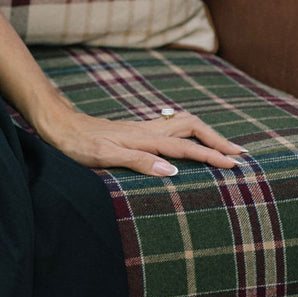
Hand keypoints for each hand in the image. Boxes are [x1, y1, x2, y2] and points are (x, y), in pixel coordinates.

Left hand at [41, 105, 247, 178]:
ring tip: (222, 146)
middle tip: (239, 154)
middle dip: (217, 140)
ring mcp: (141, 129)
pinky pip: (170, 129)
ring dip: (205, 134)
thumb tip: (173, 171)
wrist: (58, 125)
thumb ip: (138, 162)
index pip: (186, 149)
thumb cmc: (77, 143)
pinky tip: (188, 141)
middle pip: (192, 127)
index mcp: (145, 138)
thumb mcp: (104, 156)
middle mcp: (147, 130)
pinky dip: (188, 134)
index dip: (211, 157)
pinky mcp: (134, 131)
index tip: (234, 166)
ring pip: (183, 125)